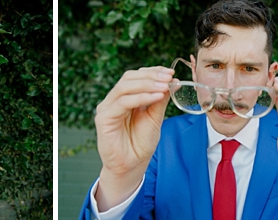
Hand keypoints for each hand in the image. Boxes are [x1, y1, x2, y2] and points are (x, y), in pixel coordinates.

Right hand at [93, 66, 173, 210]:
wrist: (132, 166)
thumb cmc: (141, 143)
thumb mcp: (155, 117)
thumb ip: (160, 99)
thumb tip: (173, 81)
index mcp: (125, 97)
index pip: (136, 76)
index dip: (153, 72)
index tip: (170, 73)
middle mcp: (114, 100)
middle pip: (129, 78)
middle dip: (151, 76)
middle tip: (169, 77)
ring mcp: (107, 107)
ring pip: (125, 87)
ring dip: (147, 84)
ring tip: (165, 86)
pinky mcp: (104, 118)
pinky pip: (123, 102)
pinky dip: (141, 97)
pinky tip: (156, 97)